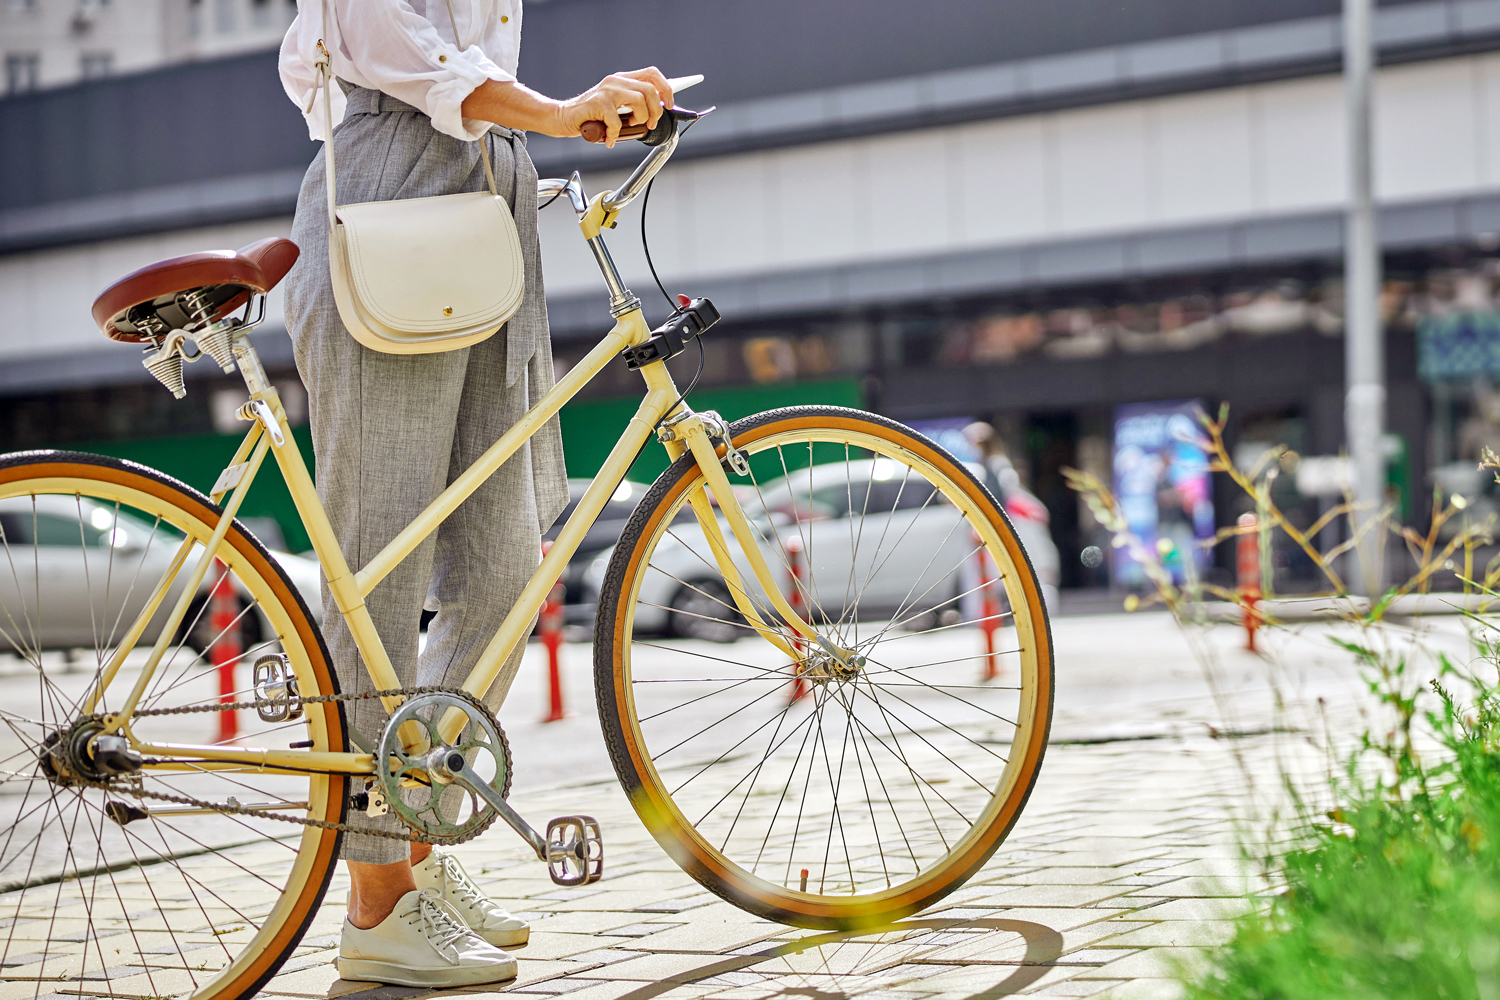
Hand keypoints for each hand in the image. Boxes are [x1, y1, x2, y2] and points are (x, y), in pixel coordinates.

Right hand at [554, 68, 673, 146]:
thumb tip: (657, 113)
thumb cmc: (591, 116)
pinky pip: (617, 121)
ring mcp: (607, 90)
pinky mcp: (597, 103)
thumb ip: (633, 105)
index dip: (667, 88)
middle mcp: (616, 81)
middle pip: (650, 89)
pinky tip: (609, 139)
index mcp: (623, 79)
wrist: (563, 117)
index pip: (652, 74)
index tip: (670, 104)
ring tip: (629, 127)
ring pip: (639, 101)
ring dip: (640, 119)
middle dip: (656, 111)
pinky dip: (615, 135)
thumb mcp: (616, 107)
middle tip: (649, 123)